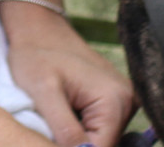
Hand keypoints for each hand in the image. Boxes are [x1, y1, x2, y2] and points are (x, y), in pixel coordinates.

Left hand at [0, 3, 135, 146]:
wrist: (36, 28)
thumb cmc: (35, 55)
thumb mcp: (43, 93)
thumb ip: (66, 130)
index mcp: (116, 100)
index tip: (50, 141)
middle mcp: (128, 101)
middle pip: (105, 145)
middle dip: (77, 144)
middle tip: (51, 123)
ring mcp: (124, 100)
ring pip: (102, 138)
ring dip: (79, 136)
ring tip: (56, 116)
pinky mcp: (115, 100)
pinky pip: (101, 127)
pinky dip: (82, 127)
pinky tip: (65, 112)